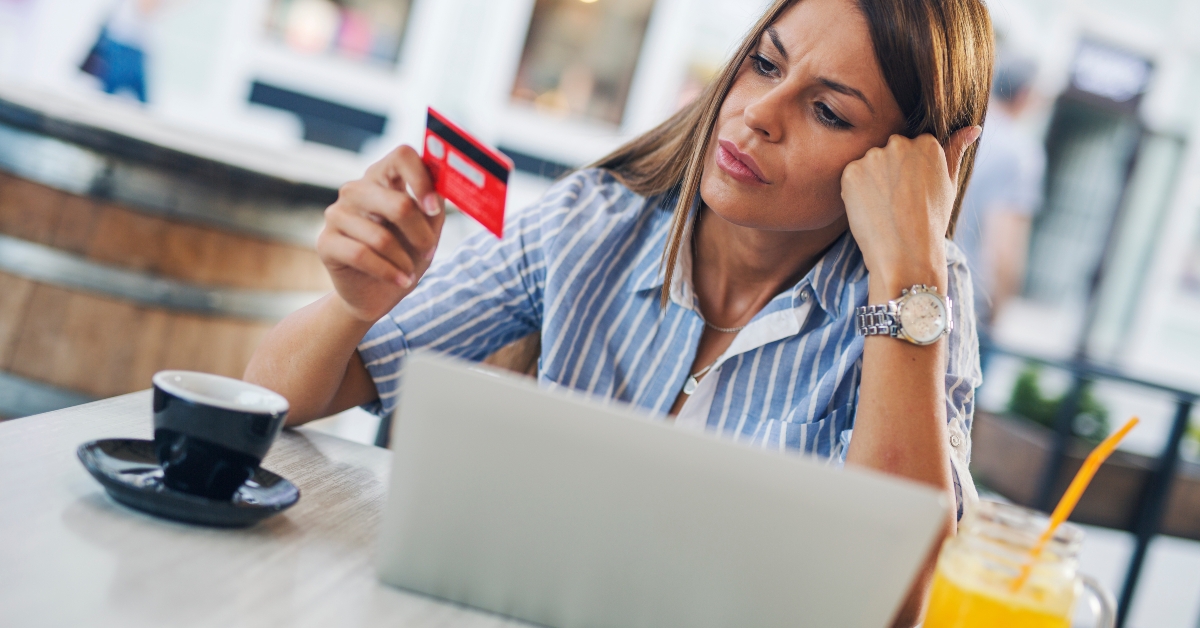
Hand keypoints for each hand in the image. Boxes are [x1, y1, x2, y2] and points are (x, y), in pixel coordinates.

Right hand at [318, 145, 444, 322]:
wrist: (377, 294)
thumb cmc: (404, 255)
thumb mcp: (427, 229)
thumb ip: (434, 204)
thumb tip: (444, 184)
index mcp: (383, 178)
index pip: (402, 156)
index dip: (422, 179)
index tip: (433, 209)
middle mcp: (356, 190)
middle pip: (398, 203)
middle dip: (421, 235)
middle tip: (429, 251)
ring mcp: (337, 214)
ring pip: (381, 236)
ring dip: (404, 261)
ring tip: (409, 273)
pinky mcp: (325, 242)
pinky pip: (361, 255)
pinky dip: (388, 272)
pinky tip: (400, 281)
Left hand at [840, 127, 980, 293]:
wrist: (905, 252)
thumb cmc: (931, 221)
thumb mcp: (950, 185)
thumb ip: (955, 152)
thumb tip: (972, 128)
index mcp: (927, 143)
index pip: (913, 148)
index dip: (912, 173)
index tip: (914, 193)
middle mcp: (899, 143)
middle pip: (891, 153)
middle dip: (892, 173)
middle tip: (898, 202)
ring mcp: (873, 156)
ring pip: (870, 164)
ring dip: (873, 181)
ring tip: (885, 207)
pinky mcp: (851, 171)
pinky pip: (852, 176)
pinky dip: (857, 191)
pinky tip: (870, 208)